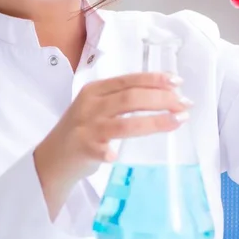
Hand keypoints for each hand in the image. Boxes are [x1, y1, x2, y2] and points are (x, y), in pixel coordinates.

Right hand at [34, 73, 190, 218]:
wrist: (53, 158)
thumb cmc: (83, 130)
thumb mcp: (98, 107)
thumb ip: (122, 99)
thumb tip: (164, 96)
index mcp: (96, 90)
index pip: (130, 80)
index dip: (155, 80)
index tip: (178, 83)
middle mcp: (90, 105)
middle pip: (131, 98)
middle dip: (162, 99)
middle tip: (184, 105)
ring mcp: (86, 127)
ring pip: (124, 122)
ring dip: (154, 122)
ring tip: (177, 121)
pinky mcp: (82, 149)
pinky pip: (98, 150)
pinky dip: (109, 152)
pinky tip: (117, 157)